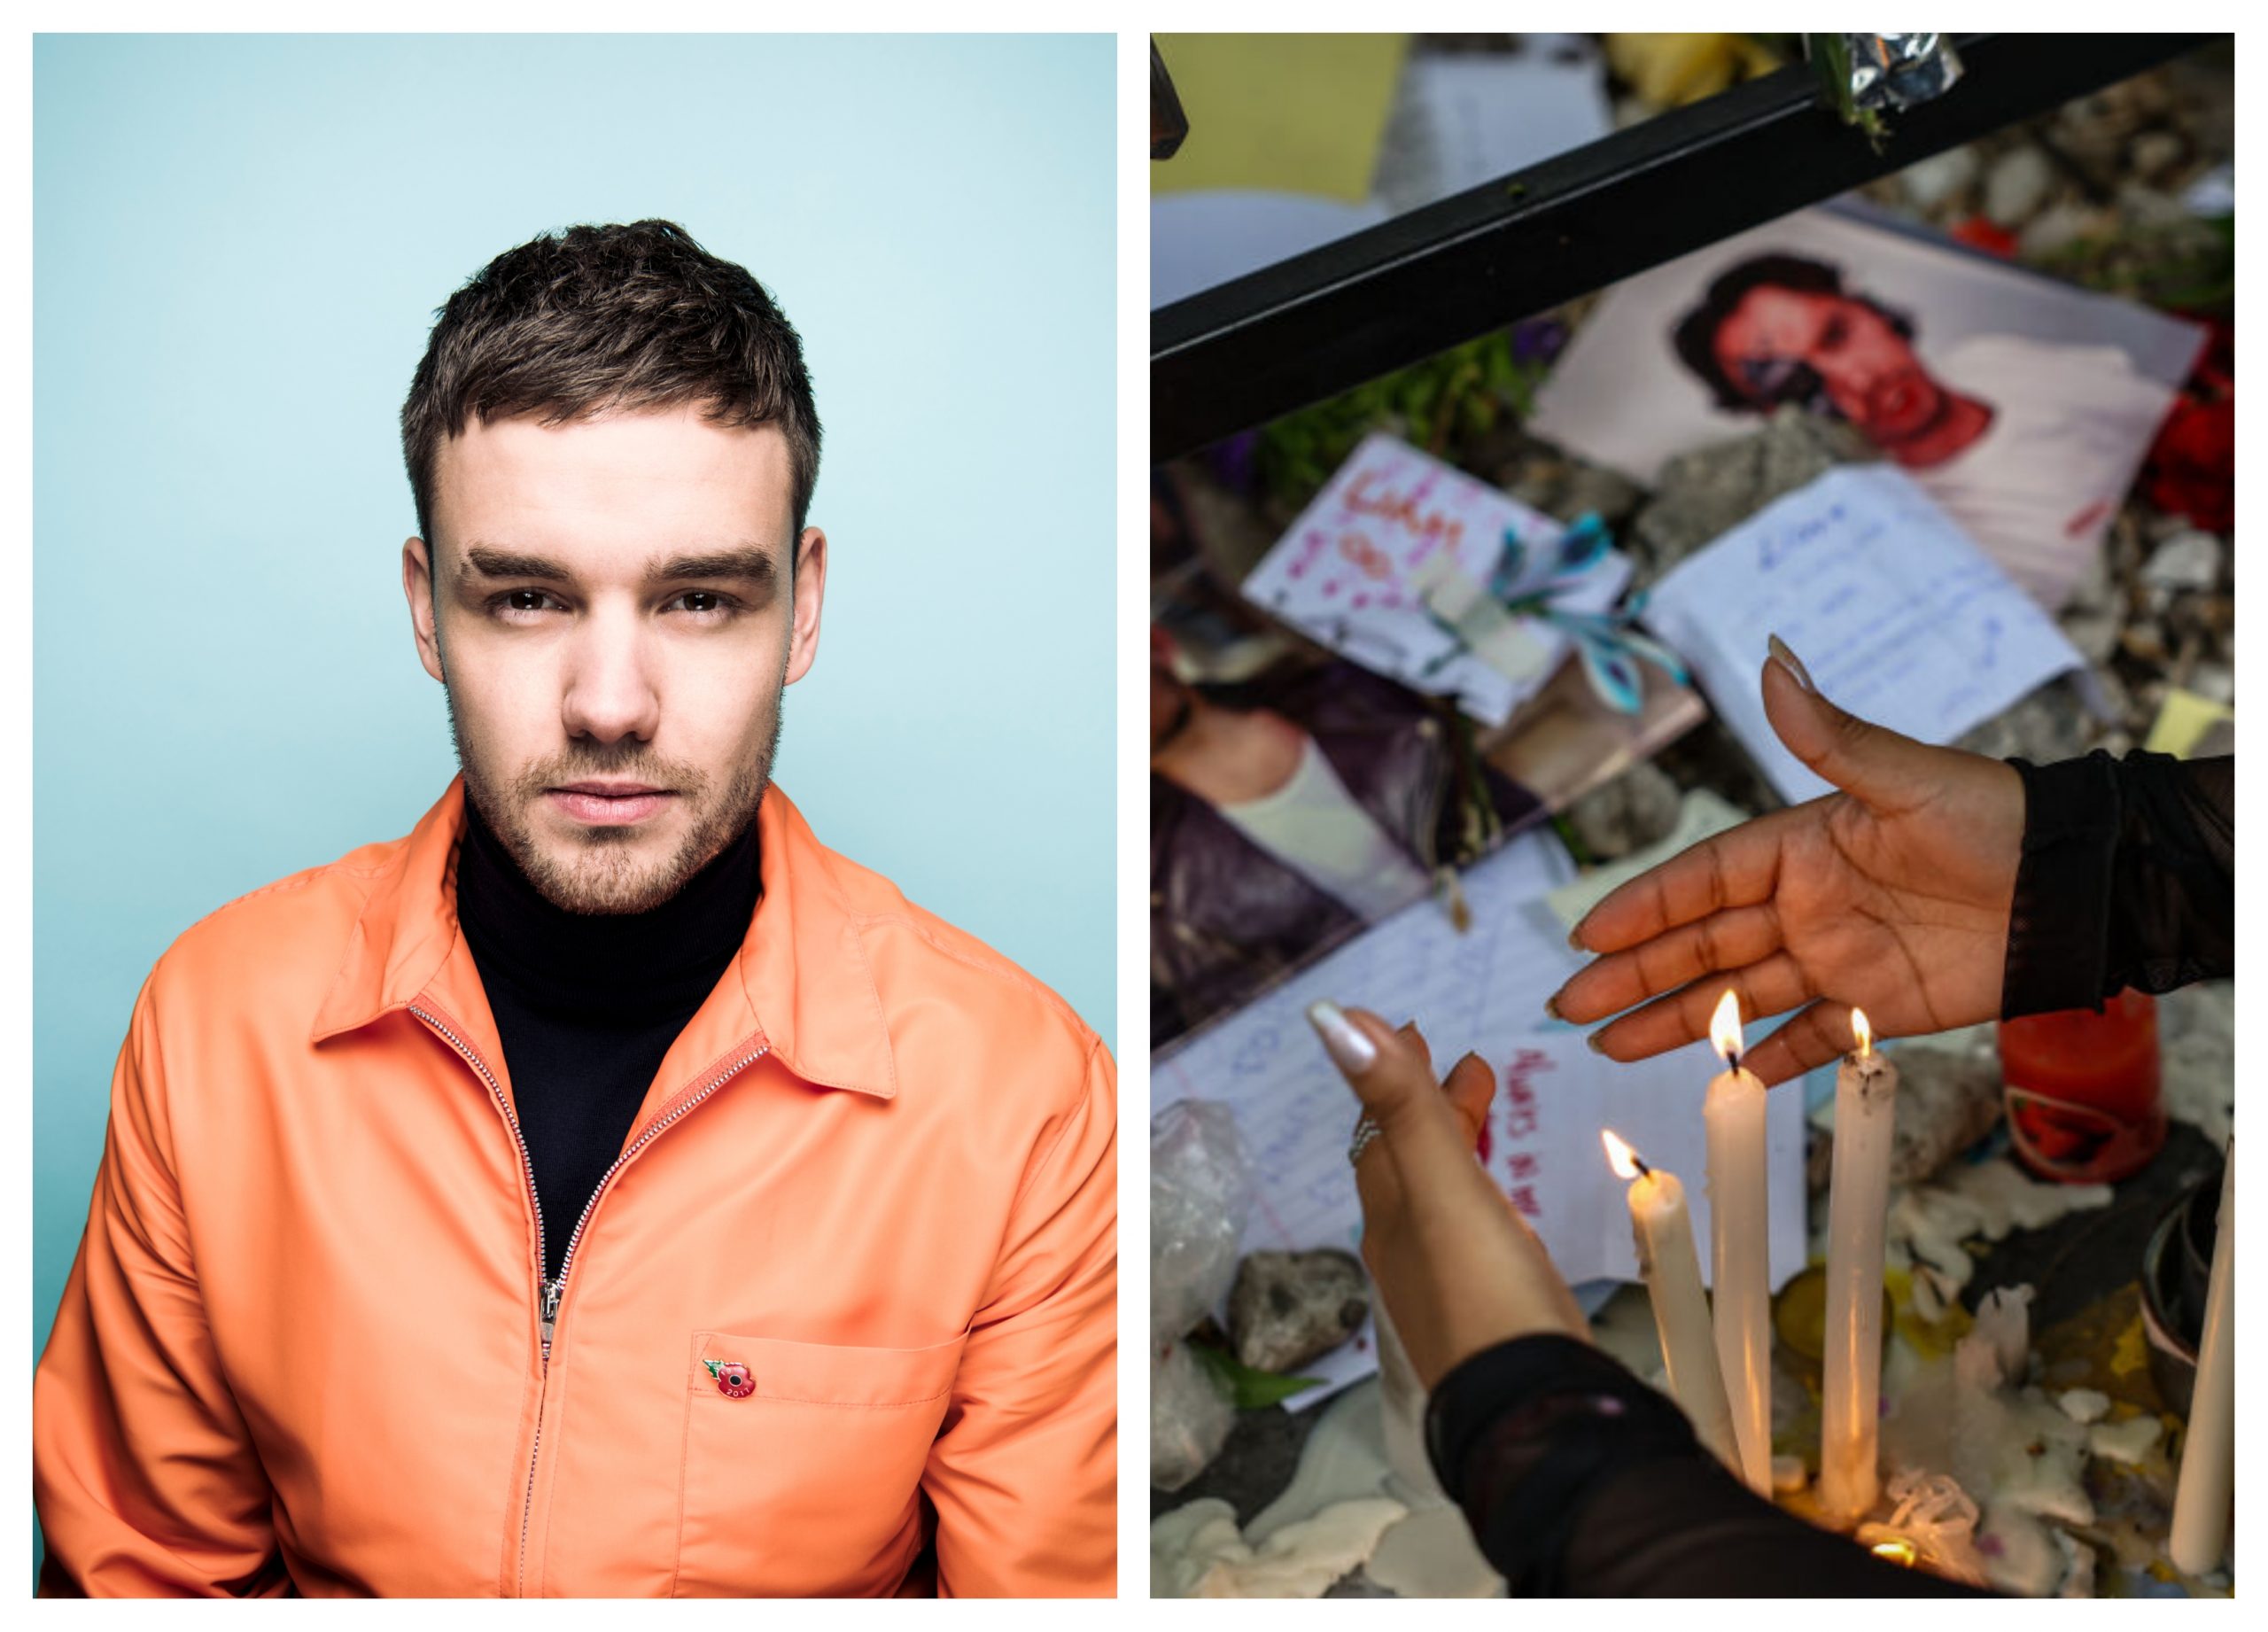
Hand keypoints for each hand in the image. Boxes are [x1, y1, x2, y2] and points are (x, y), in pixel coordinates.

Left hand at [1309, 1002, 1589, 1390]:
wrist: (1532, 1415)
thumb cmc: (1487, 1300)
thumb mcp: (1442, 1187)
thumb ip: (1399, 1104)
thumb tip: (1332, 1019)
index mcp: (1391, 1212)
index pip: (1380, 1127)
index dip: (1392, 1073)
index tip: (1411, 1027)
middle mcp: (1409, 1247)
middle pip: (1408, 1157)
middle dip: (1427, 1102)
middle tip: (1463, 1060)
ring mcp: (1449, 1283)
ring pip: (1440, 1194)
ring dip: (1455, 1143)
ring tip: (1483, 1107)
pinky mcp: (1491, 1311)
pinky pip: (1472, 1231)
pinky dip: (1480, 1193)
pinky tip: (1503, 1206)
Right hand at [1550, 639, 2023, 1085]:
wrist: (2078, 889)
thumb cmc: (1997, 818)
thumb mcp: (1906, 778)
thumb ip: (1830, 736)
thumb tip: (1772, 661)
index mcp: (1800, 846)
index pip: (1701, 881)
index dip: (1642, 907)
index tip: (1587, 934)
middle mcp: (1805, 905)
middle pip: (1700, 946)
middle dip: (1631, 975)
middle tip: (1568, 1003)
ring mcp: (1836, 959)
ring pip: (1736, 998)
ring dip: (1673, 1022)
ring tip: (1607, 1045)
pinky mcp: (1876, 1008)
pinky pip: (1807, 1041)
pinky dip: (1764, 1064)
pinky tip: (1718, 1082)